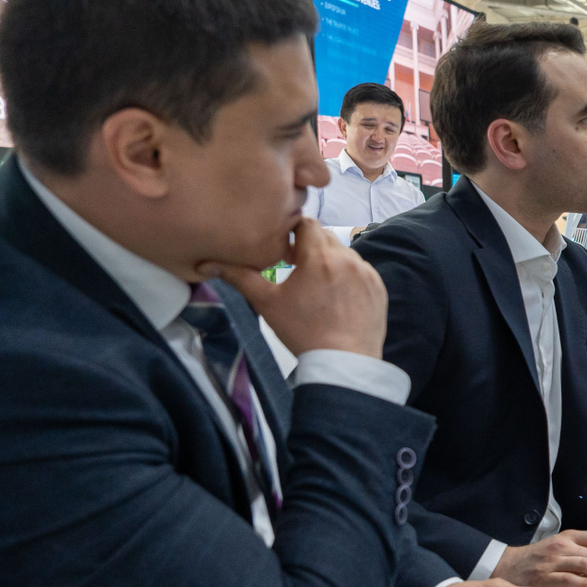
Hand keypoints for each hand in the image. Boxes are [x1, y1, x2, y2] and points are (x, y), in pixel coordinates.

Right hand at [203, 217, 385, 357]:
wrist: (344, 363)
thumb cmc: (303, 332)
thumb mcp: (267, 303)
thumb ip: (240, 277)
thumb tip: (207, 263)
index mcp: (320, 257)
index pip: (306, 223)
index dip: (292, 232)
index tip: (284, 252)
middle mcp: (348, 259)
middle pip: (325, 236)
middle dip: (309, 245)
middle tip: (295, 266)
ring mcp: (367, 274)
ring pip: (344, 253)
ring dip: (329, 260)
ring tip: (316, 284)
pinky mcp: (378, 288)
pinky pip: (361, 271)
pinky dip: (347, 276)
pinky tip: (335, 296)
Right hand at [494, 530, 586, 586]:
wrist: (507, 566)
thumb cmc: (536, 558)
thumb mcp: (558, 545)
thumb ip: (580, 550)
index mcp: (568, 537)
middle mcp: (562, 547)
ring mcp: (553, 562)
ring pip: (586, 566)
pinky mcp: (546, 578)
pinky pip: (570, 580)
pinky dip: (585, 584)